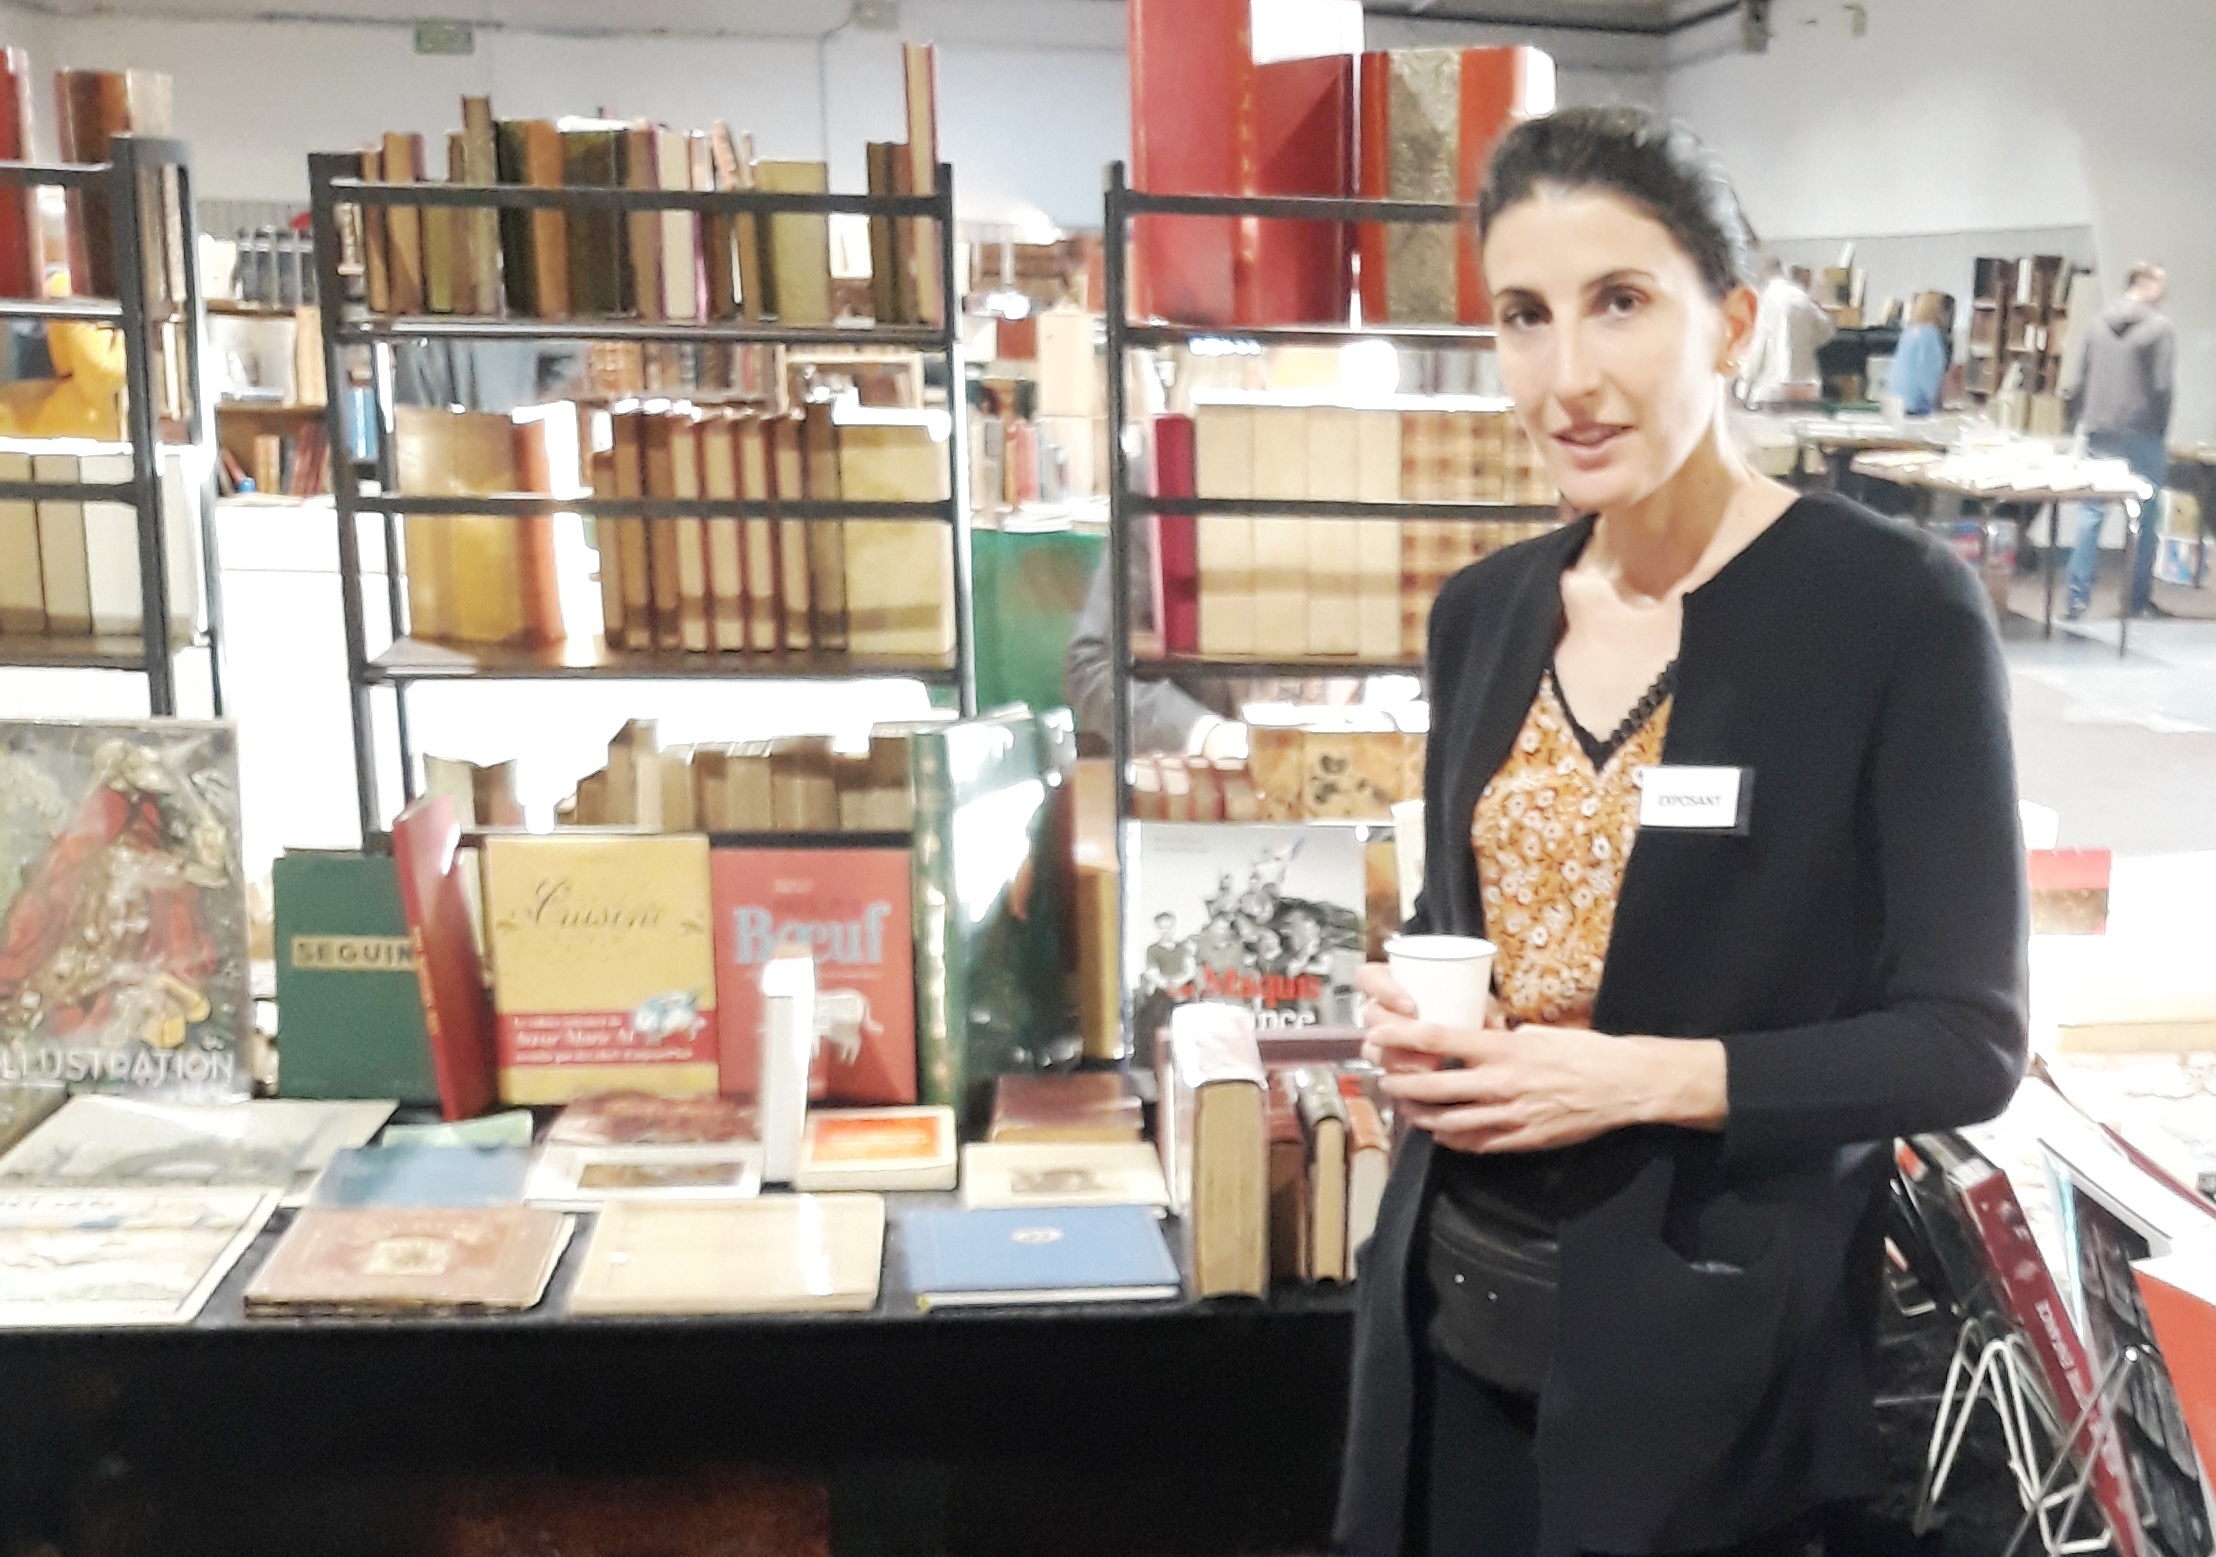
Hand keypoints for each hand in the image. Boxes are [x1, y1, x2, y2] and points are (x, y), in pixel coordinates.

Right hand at [1357, 962, 1495, 1075]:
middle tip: (1424, 1041)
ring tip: (1429, 1067)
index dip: (1383, 990)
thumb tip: (1494, 1024)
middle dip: (1395, 1032)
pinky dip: (1400, 1080)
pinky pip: (1382, 1074)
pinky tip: (1418, 1086)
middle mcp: (1380, 1009)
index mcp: (1392, 982)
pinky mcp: (1386, 1066)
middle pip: (1370, 1016)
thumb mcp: (1477, 1003)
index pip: (1369, 977)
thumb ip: (1484, 1009)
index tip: (1410, 1006)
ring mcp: (1379, 1039)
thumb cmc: (1465, 1011)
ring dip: (1398, 1059)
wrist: (1464, 1045)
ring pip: (1373, 1049)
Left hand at [1360, 997, 1726, 1153]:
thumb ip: (1501, 1038)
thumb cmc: (1583, 1052)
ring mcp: (1508, 1116)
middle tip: (1385, 1080)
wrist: (1622, 1086)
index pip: (1439, 1040)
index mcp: (1503, 1050)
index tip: (1379, 1035)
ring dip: (1420, 1116)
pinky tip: (1440, 1133)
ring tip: (1407, 1109)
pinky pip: (1473, 1144)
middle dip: (1400, 1086)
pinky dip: (1450, 1139)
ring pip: (1447, 1122)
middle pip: (1432, 1088)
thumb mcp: (1537, 1034)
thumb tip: (1474, 1033)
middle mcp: (1499, 1084)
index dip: (1402, 1039)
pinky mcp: (1519, 1140)